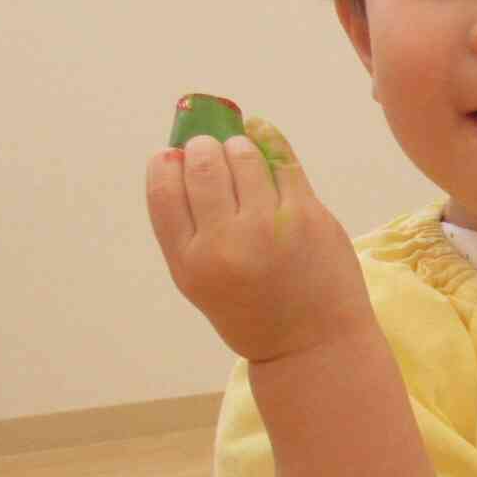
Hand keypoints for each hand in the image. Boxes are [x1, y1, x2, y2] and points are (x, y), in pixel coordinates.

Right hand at [146, 119, 375, 362]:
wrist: (313, 344)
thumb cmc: (254, 312)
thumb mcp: (203, 283)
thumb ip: (190, 231)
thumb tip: (182, 158)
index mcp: (190, 263)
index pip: (163, 191)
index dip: (166, 164)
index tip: (173, 155)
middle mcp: (225, 243)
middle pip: (203, 167)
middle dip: (204, 148)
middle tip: (211, 149)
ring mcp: (270, 227)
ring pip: (243, 157)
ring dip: (238, 145)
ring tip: (240, 151)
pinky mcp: (308, 216)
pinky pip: (283, 160)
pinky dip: (268, 138)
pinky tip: (261, 132)